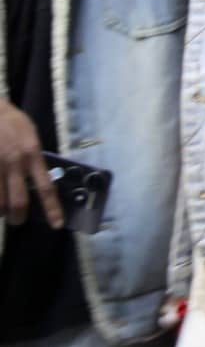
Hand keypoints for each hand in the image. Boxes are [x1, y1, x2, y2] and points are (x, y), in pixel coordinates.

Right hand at [0, 103, 60, 228]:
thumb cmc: (12, 122)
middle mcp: (14, 163)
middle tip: (17, 220)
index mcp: (32, 155)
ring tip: (3, 211)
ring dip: (1, 211)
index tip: (56, 224)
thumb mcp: (31, 137)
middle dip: (18, 217)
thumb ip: (34, 159)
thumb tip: (39, 180)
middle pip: (18, 202)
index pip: (46, 188)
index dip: (52, 209)